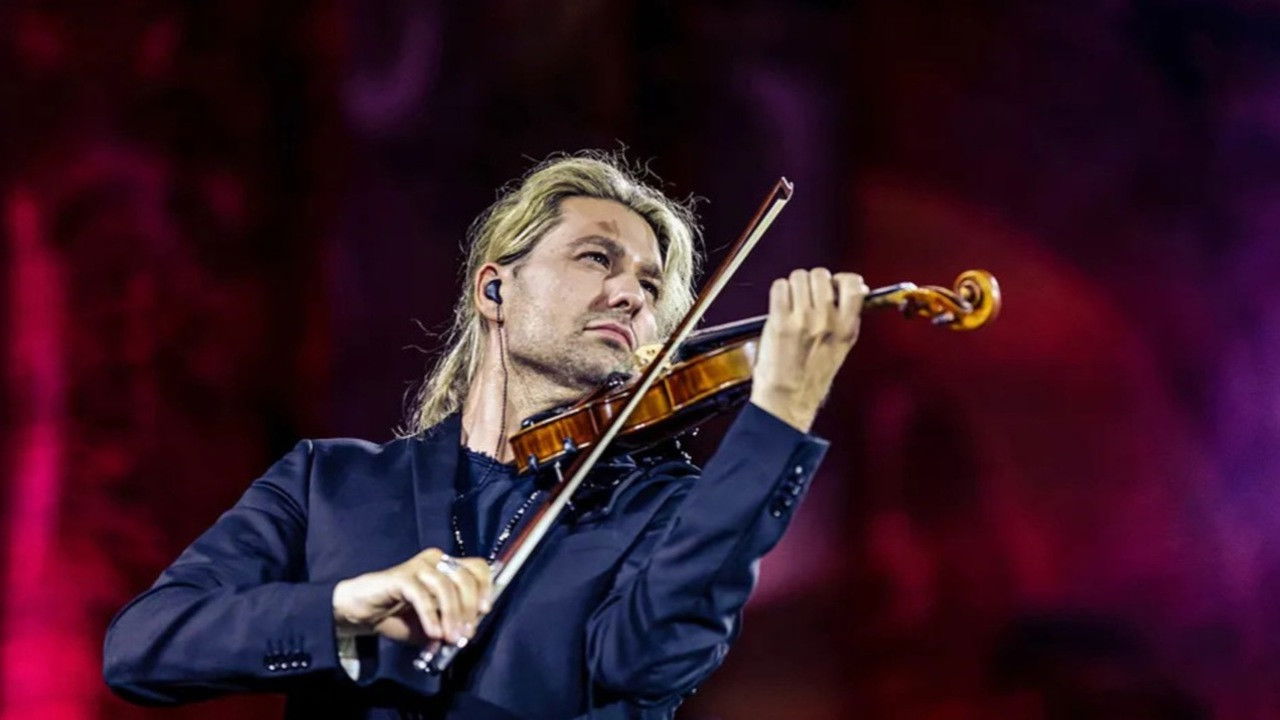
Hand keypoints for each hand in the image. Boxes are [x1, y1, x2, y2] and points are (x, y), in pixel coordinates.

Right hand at [332, 547, 491, 645]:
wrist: (362, 614)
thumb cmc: (399, 617)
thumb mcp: (432, 625)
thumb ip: (449, 627)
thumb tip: (465, 635)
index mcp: (448, 569)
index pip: (477, 568)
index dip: (485, 587)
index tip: (485, 611)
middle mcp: (436, 561)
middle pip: (464, 577)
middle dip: (468, 609)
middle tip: (464, 634)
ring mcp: (418, 566)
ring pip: (445, 586)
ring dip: (451, 614)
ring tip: (449, 637)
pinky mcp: (400, 576)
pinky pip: (421, 595)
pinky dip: (430, 615)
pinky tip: (433, 633)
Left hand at [750, 268, 867, 431]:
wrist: (787, 400)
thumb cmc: (811, 378)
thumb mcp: (842, 348)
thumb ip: (847, 319)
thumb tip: (856, 290)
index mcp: (846, 328)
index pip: (853, 285)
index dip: (840, 279)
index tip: (834, 284)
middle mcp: (827, 321)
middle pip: (820, 275)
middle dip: (812, 281)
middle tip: (806, 296)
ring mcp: (803, 320)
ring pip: (798, 277)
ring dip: (793, 285)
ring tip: (791, 302)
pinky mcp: (779, 321)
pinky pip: (779, 287)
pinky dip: (779, 292)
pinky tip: (780, 306)